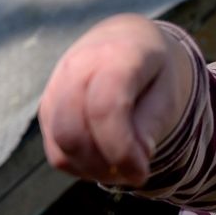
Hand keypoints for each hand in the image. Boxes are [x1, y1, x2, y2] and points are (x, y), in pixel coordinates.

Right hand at [38, 14, 195, 186]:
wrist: (126, 41)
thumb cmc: (154, 72)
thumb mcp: (168, 92)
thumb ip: (152, 124)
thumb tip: (135, 159)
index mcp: (116, 55)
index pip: (104, 108)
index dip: (121, 149)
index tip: (141, 172)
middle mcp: (77, 67)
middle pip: (72, 131)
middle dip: (104, 166)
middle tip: (134, 174)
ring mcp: (55, 87)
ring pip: (61, 145)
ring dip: (93, 170)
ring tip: (123, 167)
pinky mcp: (47, 109)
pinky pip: (56, 151)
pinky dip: (81, 167)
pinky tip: (106, 161)